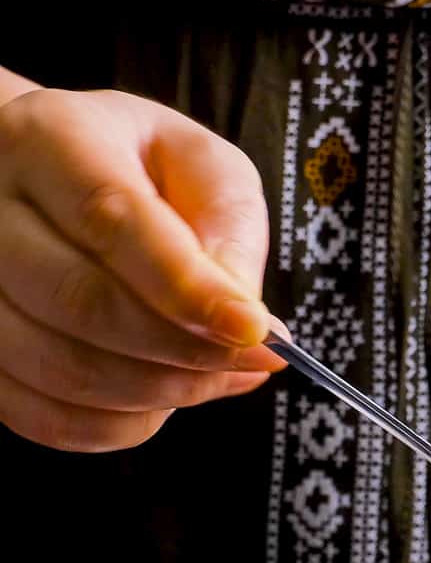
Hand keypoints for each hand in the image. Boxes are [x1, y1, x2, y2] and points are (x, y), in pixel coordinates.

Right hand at [0, 84, 284, 451]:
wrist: (48, 182)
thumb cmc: (136, 170)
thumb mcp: (198, 164)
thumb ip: (229, 227)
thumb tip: (245, 321)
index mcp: (45, 139)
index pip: (111, 221)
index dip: (187, 288)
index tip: (253, 329)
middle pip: (82, 303)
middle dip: (185, 350)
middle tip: (253, 358)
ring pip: (65, 370)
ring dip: (163, 391)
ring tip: (219, 371)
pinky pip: (45, 418)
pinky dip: (123, 424)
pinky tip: (166, 396)